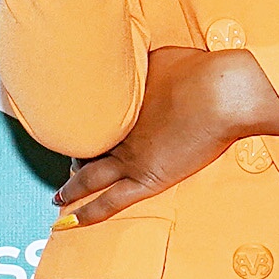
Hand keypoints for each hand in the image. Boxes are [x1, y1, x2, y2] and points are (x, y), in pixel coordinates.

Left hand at [57, 49, 278, 222]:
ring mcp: (128, 158)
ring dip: (71, 188)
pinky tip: (69, 222)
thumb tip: (133, 60)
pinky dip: (87, 212)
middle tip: (70, 162)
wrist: (219, 93)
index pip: (85, 120)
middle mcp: (114, 132)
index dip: (79, 128)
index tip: (75, 130)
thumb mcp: (156, 57)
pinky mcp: (146, 179)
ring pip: (88, 178)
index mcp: (115, 102)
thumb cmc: (196, 71)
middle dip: (74, 157)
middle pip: (82, 148)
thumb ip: (139, 65)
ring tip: (59, 197)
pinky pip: (110, 202)